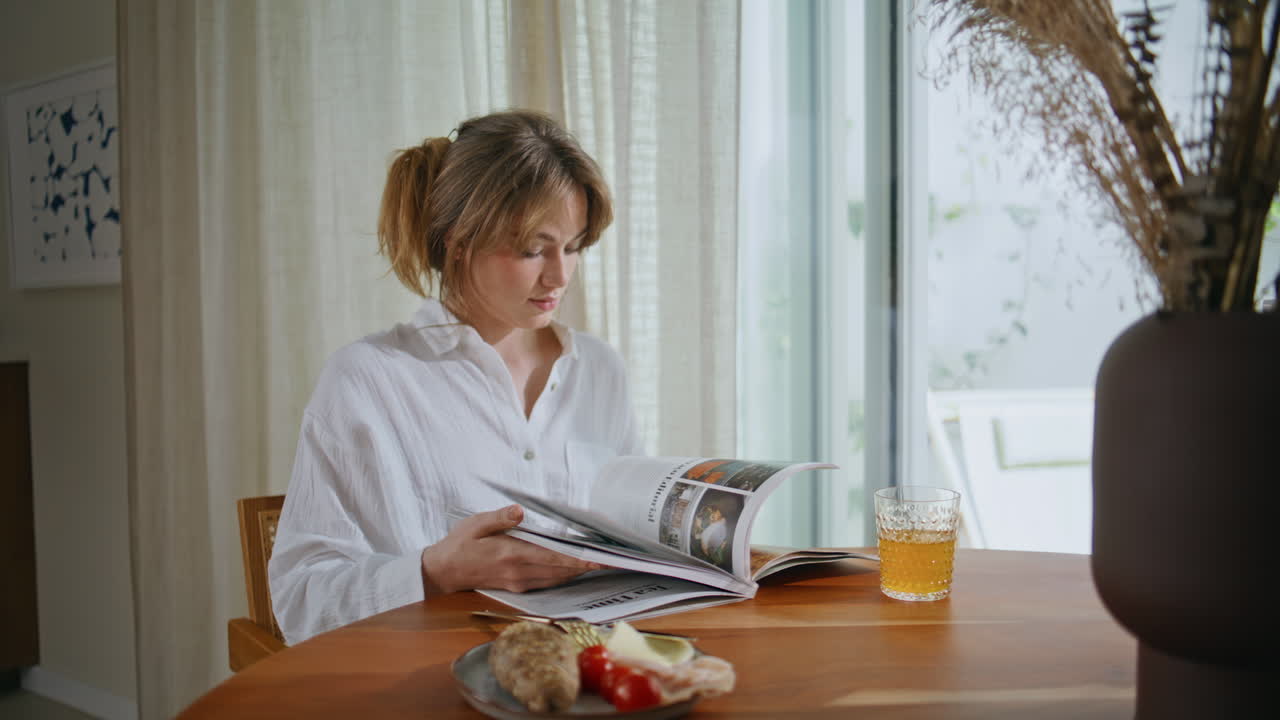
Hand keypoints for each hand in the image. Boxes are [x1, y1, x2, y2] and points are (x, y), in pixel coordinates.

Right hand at [421, 504, 602, 594]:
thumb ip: (499, 517)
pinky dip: (565, 576)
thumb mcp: (476, 523)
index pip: (554, 557)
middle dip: (588, 566)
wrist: (443, 571)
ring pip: (557, 579)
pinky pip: (548, 583)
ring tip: (602, 563)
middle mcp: (519, 572)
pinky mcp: (518, 587)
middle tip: (614, 561)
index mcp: (511, 554)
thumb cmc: (460, 544)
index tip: (601, 558)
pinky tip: (576, 569)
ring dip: (579, 572)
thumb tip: (520, 511)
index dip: (580, 559)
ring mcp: (519, 582)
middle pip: (562, 571)